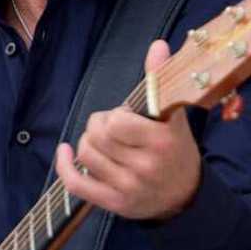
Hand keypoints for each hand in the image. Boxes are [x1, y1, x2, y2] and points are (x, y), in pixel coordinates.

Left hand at [56, 40, 200, 219]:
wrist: (186, 196)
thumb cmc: (176, 150)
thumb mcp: (173, 115)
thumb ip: (161, 79)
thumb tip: (157, 45)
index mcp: (163, 141)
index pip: (117, 121)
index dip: (115, 115)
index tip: (126, 118)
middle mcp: (147, 166)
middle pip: (98, 135)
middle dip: (100, 125)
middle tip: (114, 130)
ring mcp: (129, 188)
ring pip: (86, 154)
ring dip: (89, 143)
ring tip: (104, 143)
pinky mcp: (115, 204)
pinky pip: (76, 183)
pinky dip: (64, 165)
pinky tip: (65, 151)